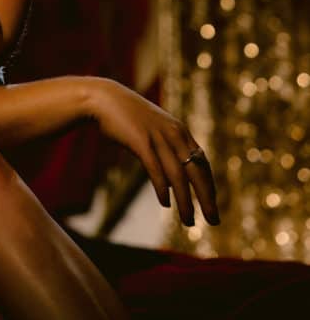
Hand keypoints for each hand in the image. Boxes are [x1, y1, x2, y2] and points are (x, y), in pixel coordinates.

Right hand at [86, 78, 219, 227]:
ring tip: (189, 221)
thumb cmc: (127, 116)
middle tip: (214, 221)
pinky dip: (161, 188)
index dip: (209, 185)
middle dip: (207, 199)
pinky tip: (165, 204)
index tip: (212, 204)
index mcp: (179, 131)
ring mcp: (158, 137)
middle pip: (197, 172)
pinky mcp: (140, 141)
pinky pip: (155, 169)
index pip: (202, 163)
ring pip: (178, 176)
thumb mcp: (154, 128)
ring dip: (185, 201)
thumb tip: (172, 181)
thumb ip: (166, 149)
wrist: (103, 98)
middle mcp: (174, 134)